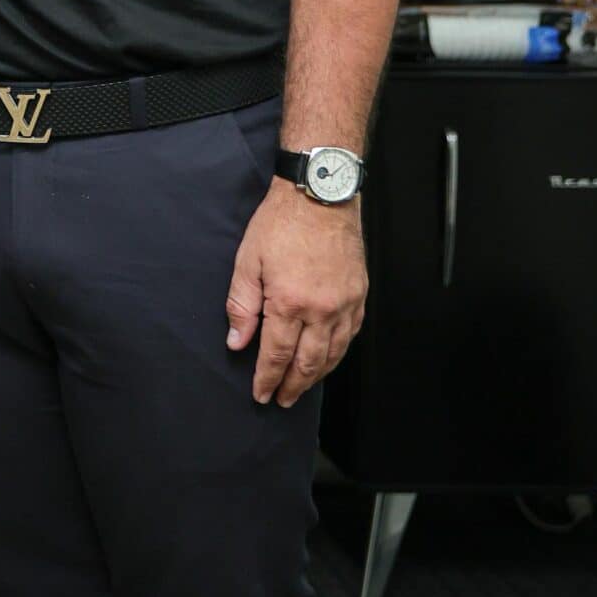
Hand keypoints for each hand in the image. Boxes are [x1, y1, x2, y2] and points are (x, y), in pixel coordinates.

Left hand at [224, 184, 366, 407]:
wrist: (320, 196)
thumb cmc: (280, 223)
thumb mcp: (247, 262)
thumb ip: (242, 306)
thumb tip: (237, 342)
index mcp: (290, 302)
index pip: (277, 355)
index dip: (267, 379)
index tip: (260, 394)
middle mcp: (322, 309)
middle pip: (308, 363)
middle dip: (293, 386)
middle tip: (281, 401)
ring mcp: (345, 304)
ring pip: (334, 354)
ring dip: (317, 376)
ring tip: (302, 387)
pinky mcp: (359, 295)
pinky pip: (351, 335)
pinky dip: (339, 353)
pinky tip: (328, 358)